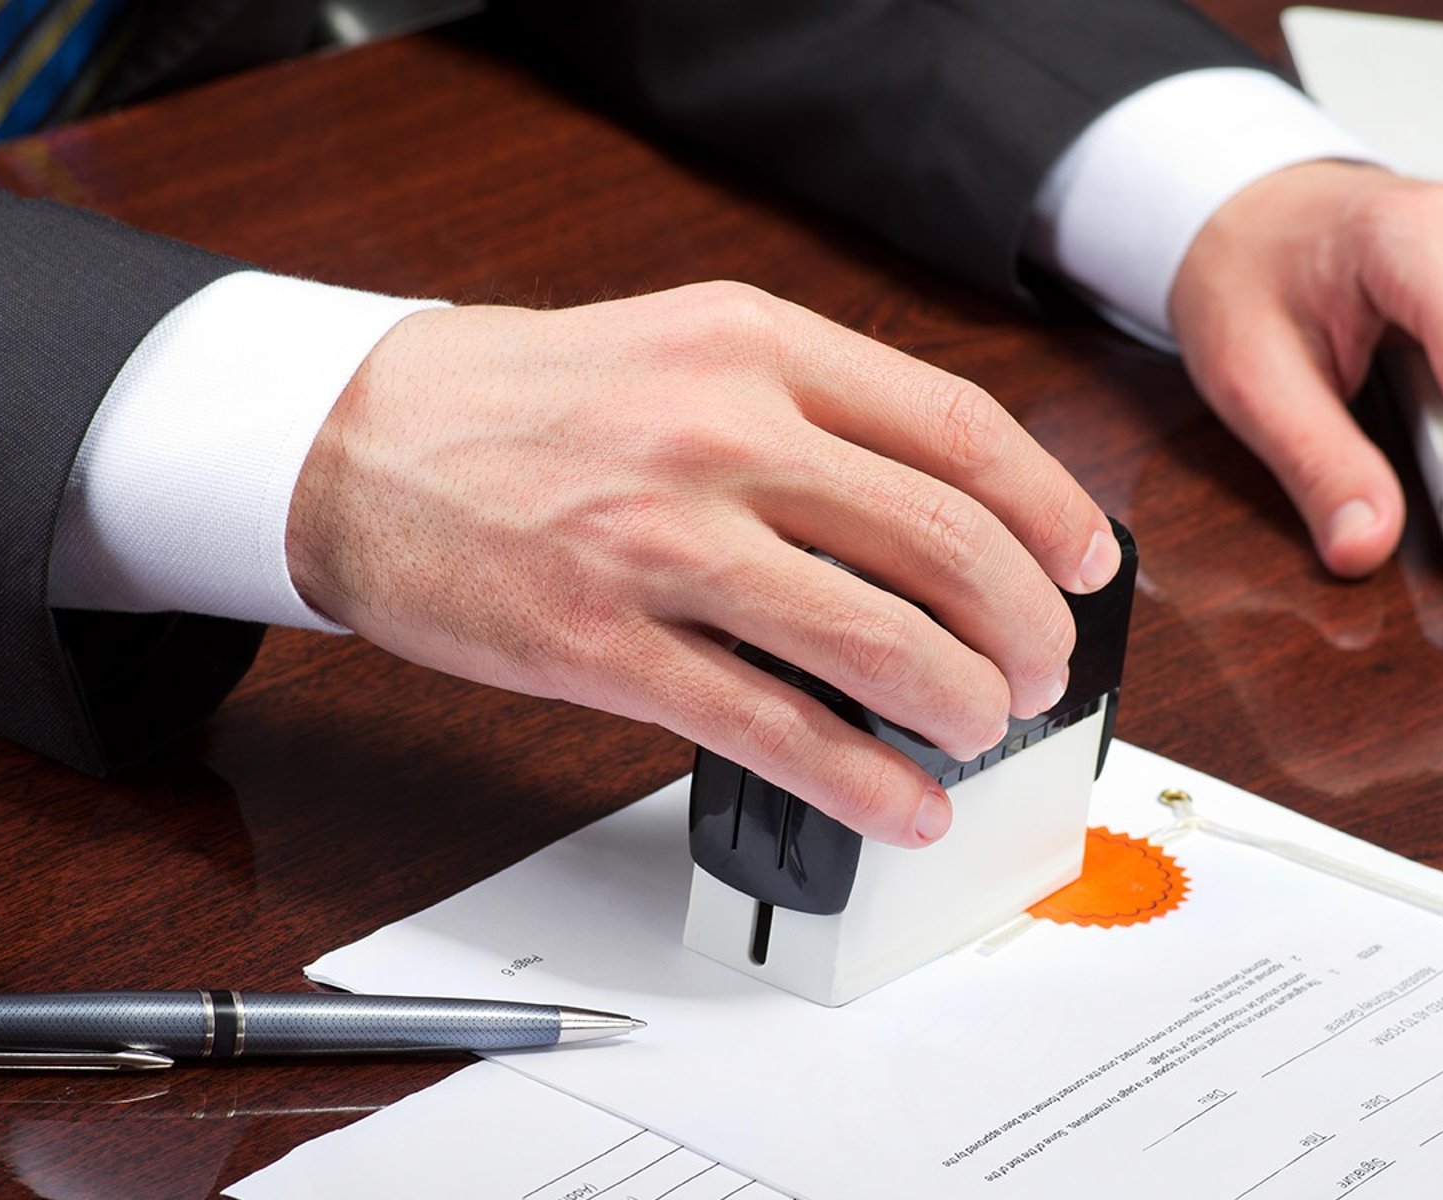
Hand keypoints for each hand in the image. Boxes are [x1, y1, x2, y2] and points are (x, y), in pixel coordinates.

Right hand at [286, 283, 1120, 846]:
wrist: (358, 440)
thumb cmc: (534, 401)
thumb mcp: (689, 346)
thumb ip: (816, 409)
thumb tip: (949, 508)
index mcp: (755, 345)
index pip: (958, 428)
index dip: (1049, 509)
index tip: (1084, 563)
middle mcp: (720, 432)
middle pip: (944, 540)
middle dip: (1022, 625)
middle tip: (1036, 667)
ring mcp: (660, 542)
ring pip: (876, 639)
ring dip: (961, 703)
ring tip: (980, 727)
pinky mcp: (603, 645)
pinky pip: (770, 725)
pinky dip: (860, 780)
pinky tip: (901, 806)